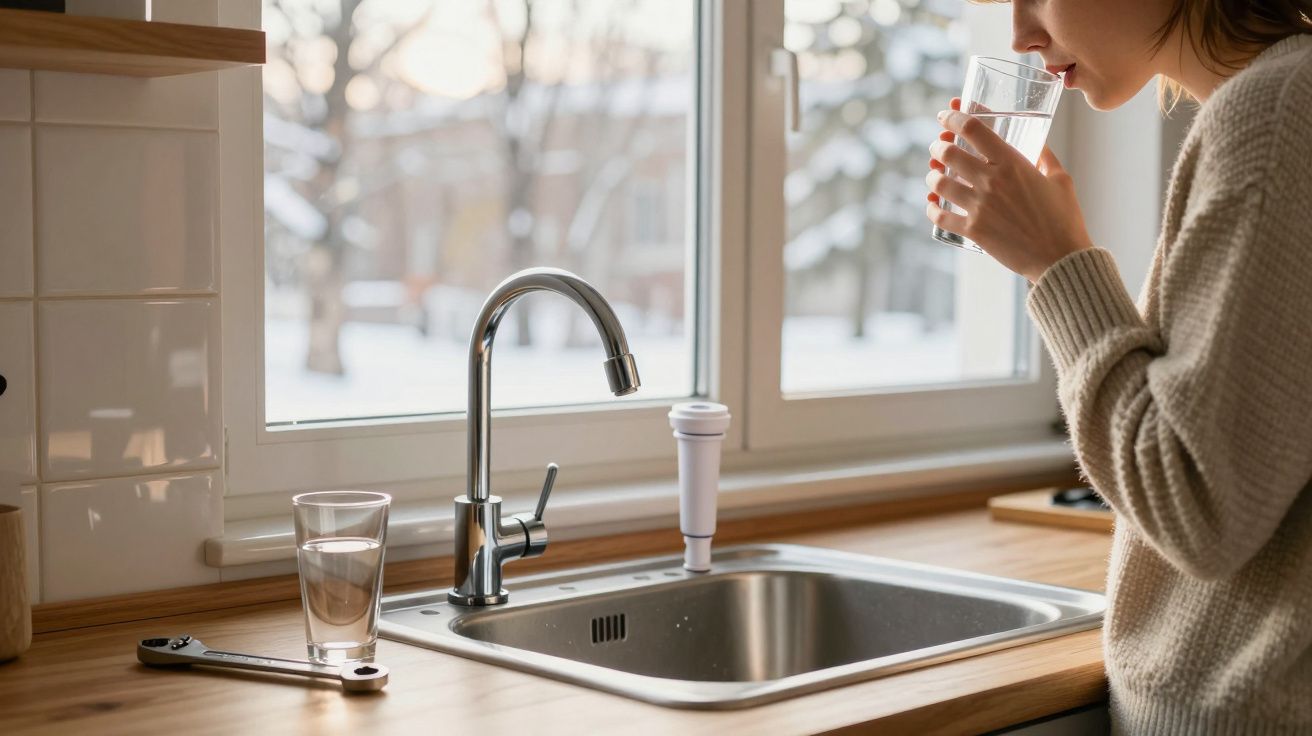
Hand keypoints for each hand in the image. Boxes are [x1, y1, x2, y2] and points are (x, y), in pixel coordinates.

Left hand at [925, 97, 1093, 283]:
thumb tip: (1037, 142)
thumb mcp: (1060, 179)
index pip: (974, 129)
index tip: (946, 114)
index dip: (954, 117)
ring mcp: (979, 206)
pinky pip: (940, 215)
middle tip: (938, 147)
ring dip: (933, 175)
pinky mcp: (973, 230)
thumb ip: (1045, 157)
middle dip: (938, 146)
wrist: (1060, 258)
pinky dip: (932, 208)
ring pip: (939, 182)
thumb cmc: (1064, 218)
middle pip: (948, 153)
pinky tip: (933, 204)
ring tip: (935, 175)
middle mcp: (991, 181)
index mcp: (1012, 163)